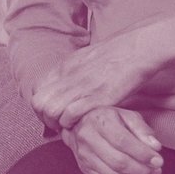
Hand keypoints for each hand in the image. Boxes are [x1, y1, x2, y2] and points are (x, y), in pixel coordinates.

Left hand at [30, 34, 157, 130]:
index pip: (36, 89)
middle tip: (59, 124)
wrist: (138, 47)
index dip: (42, 105)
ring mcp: (81, 87)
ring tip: (71, 126)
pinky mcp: (96, 97)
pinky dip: (72, 124)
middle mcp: (68, 76)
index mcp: (64, 66)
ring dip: (58, 123)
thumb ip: (72, 71)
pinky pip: (70, 115)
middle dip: (45, 118)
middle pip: (38, 103)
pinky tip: (83, 123)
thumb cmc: (117, 53)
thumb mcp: (86, 58)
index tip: (53, 113)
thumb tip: (64, 83)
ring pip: (50, 111)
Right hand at [61, 108, 162, 173]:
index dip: (143, 154)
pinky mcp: (85, 169)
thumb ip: (142, 129)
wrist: (80, 124)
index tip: (158, 160)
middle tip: (157, 170)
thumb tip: (155, 147)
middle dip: (142, 170)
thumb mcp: (127, 115)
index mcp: (100, 121)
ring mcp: (84, 156)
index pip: (122, 141)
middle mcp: (88, 138)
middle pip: (118, 162)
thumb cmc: (109, 119)